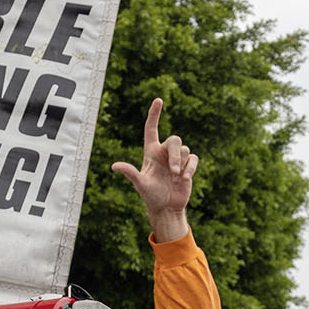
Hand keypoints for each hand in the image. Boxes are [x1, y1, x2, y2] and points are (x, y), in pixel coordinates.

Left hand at [112, 98, 195, 241]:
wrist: (166, 207)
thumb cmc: (151, 196)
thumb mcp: (140, 184)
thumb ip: (130, 173)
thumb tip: (114, 166)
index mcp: (151, 152)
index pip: (152, 128)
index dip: (154, 114)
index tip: (158, 100)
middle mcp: (164, 153)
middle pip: (174, 140)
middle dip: (175, 156)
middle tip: (173, 172)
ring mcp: (177, 159)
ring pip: (184, 149)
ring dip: (181, 164)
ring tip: (176, 179)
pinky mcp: (188, 166)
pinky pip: (193, 159)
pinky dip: (190, 168)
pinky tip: (185, 179)